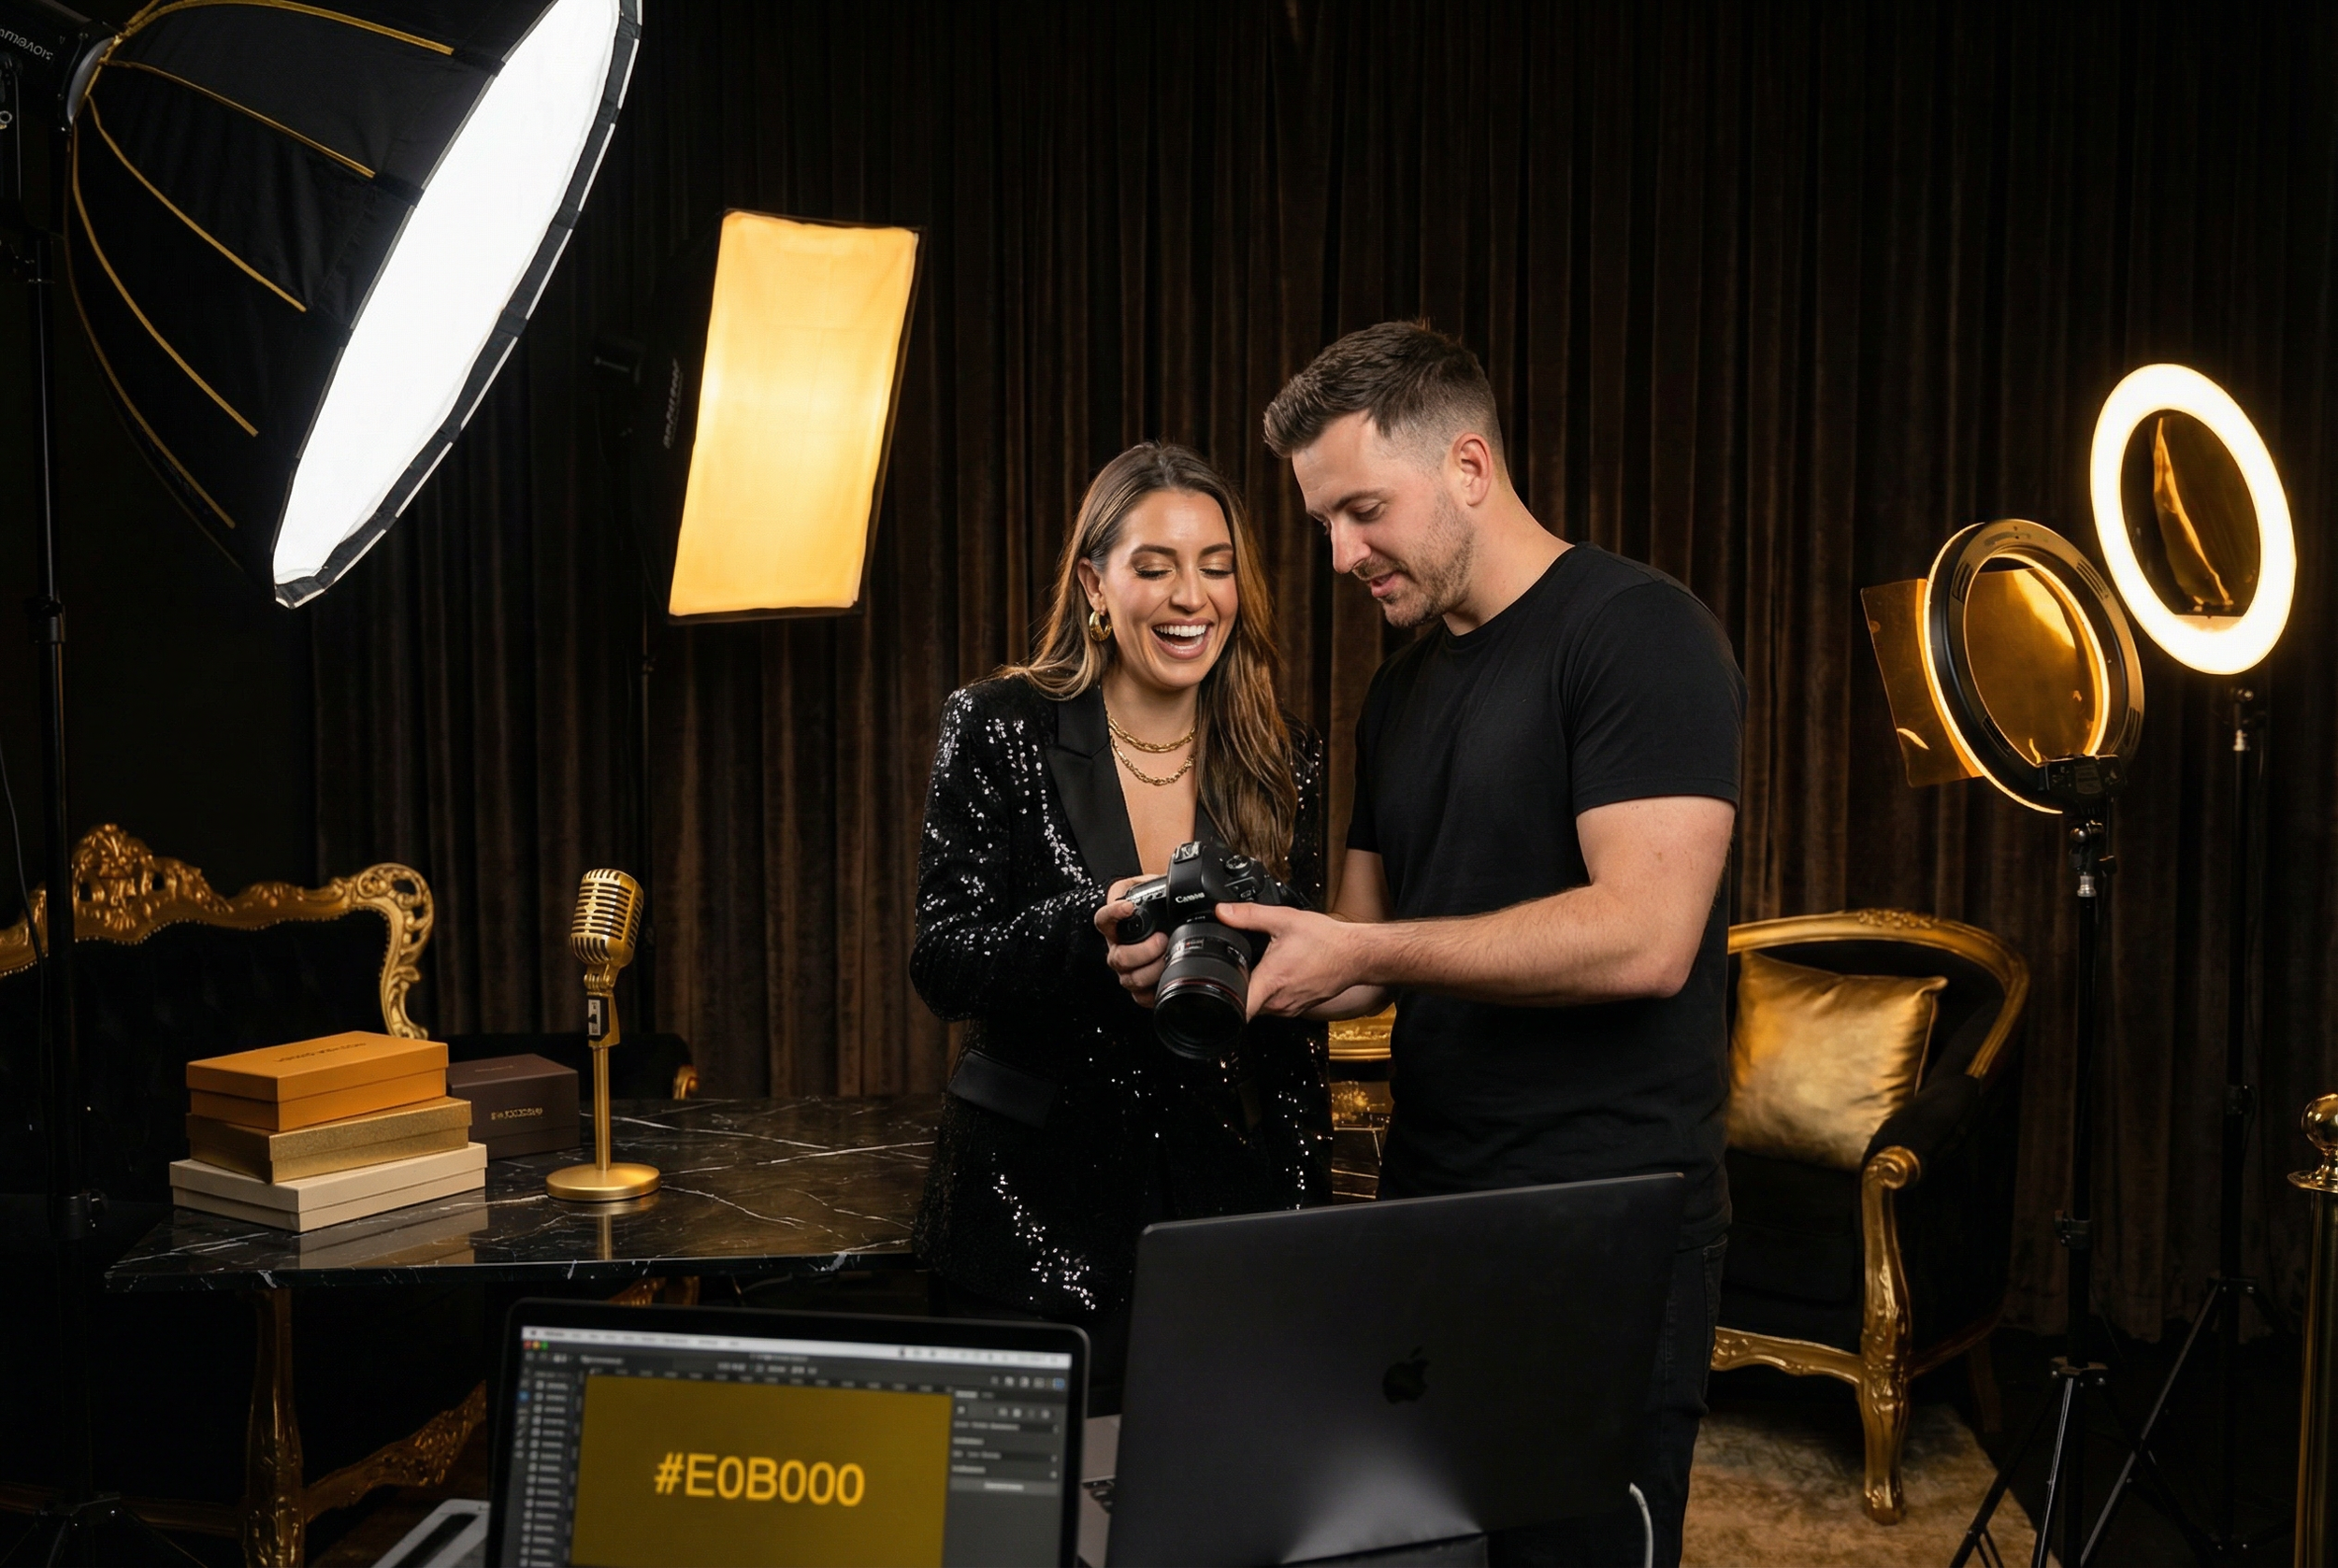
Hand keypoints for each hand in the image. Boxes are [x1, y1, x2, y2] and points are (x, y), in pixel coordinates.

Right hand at [1097, 876, 1167, 1006]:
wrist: (1165, 927)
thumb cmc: (1156, 909)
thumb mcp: (1154, 890)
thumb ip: (1156, 883)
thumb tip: (1173, 881)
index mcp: (1116, 925)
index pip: (1103, 919)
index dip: (1113, 914)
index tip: (1129, 907)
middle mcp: (1117, 948)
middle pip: (1118, 957)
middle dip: (1142, 951)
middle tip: (1162, 940)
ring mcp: (1126, 970)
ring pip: (1129, 979)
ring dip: (1151, 971)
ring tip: (1168, 959)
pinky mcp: (1138, 987)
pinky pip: (1140, 997)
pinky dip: (1154, 991)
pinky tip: (1167, 979)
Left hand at [1213, 902, 1375, 1018]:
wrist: (1356, 955)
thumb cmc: (1326, 941)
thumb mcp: (1284, 920)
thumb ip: (1249, 915)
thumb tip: (1223, 912)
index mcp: (1270, 982)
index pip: (1237, 1009)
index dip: (1221, 1003)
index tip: (1213, 993)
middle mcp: (1278, 1002)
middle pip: (1245, 1003)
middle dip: (1239, 987)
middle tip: (1245, 965)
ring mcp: (1290, 1008)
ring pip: (1260, 1005)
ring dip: (1257, 990)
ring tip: (1266, 967)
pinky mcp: (1299, 1008)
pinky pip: (1277, 1005)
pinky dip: (1273, 992)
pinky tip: (1282, 973)